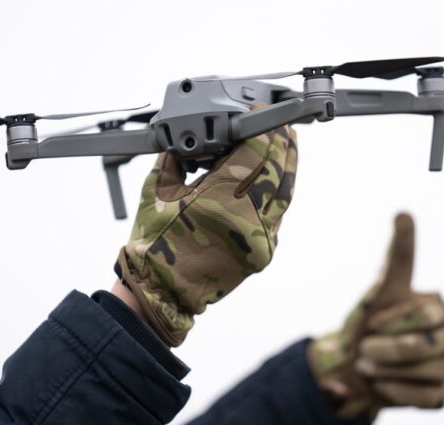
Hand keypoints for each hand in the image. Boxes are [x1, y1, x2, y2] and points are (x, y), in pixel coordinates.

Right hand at [117, 122, 297, 345]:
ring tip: (287, 146)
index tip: (259, 114)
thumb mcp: (157, 189)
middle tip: (281, 126)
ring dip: (288, 166)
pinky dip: (280, 193)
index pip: (257, 150)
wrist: (163, 291)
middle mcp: (248, 216)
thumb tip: (189, 139)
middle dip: (282, 142)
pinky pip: (279, 214)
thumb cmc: (155, 243)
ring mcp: (261, 237)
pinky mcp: (265, 251)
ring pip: (286, 192)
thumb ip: (176, 158)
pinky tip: (276, 180)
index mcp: (219, 196)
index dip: (263, 128)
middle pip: (279, 168)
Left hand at [308, 213, 443, 418]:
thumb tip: (404, 212)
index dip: (394, 321)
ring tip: (369, 365)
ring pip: (425, 373)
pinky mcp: (441, 395)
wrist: (355, 364)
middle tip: (363, 351)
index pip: (426, 314)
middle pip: (427, 346)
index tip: (372, 323)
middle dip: (387, 349)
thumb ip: (398, 253)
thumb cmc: (371, 323)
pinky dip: (395, 391)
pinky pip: (423, 397)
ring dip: (386, 371)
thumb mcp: (382, 288)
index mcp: (440, 309)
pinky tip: (382, 383)